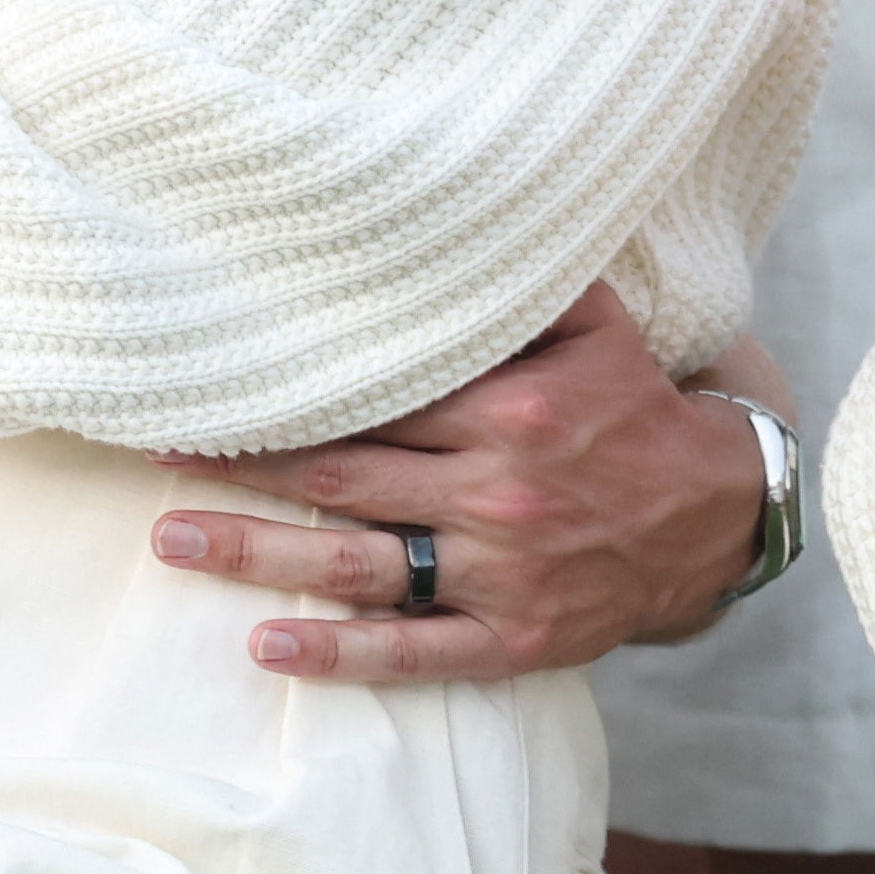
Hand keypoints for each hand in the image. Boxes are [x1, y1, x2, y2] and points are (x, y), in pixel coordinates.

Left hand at [148, 284, 772, 680]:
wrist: (719, 517)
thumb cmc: (639, 412)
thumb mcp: (601, 330)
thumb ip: (520, 287)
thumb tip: (442, 220)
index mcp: (513, 414)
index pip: (375, 402)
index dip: (287, 396)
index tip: (208, 387)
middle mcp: (501, 495)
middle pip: (342, 479)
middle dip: (240, 466)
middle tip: (154, 453)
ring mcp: (504, 574)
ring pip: (359, 564)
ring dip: (258, 554)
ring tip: (174, 541)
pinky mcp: (514, 637)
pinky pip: (416, 651)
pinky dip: (342, 653)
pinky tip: (272, 647)